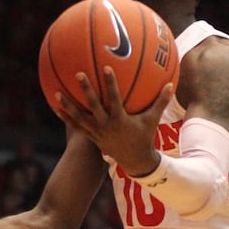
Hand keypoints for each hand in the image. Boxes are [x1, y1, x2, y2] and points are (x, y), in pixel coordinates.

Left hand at [53, 69, 172, 175]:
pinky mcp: (92, 138)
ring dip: (69, 106)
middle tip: (78, 74)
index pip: (115, 98)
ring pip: (80, 117)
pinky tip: (57, 109)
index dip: (110, 83)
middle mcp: (107, 125)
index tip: (106, 68)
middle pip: (94, 106)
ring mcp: (98, 132)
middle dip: (86, 90)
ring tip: (57, 93)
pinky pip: (77, 127)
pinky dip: (68, 118)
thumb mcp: (153, 120)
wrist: (136, 161)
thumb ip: (161, 102)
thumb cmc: (145, 137)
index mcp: (120, 119)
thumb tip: (170, 85)